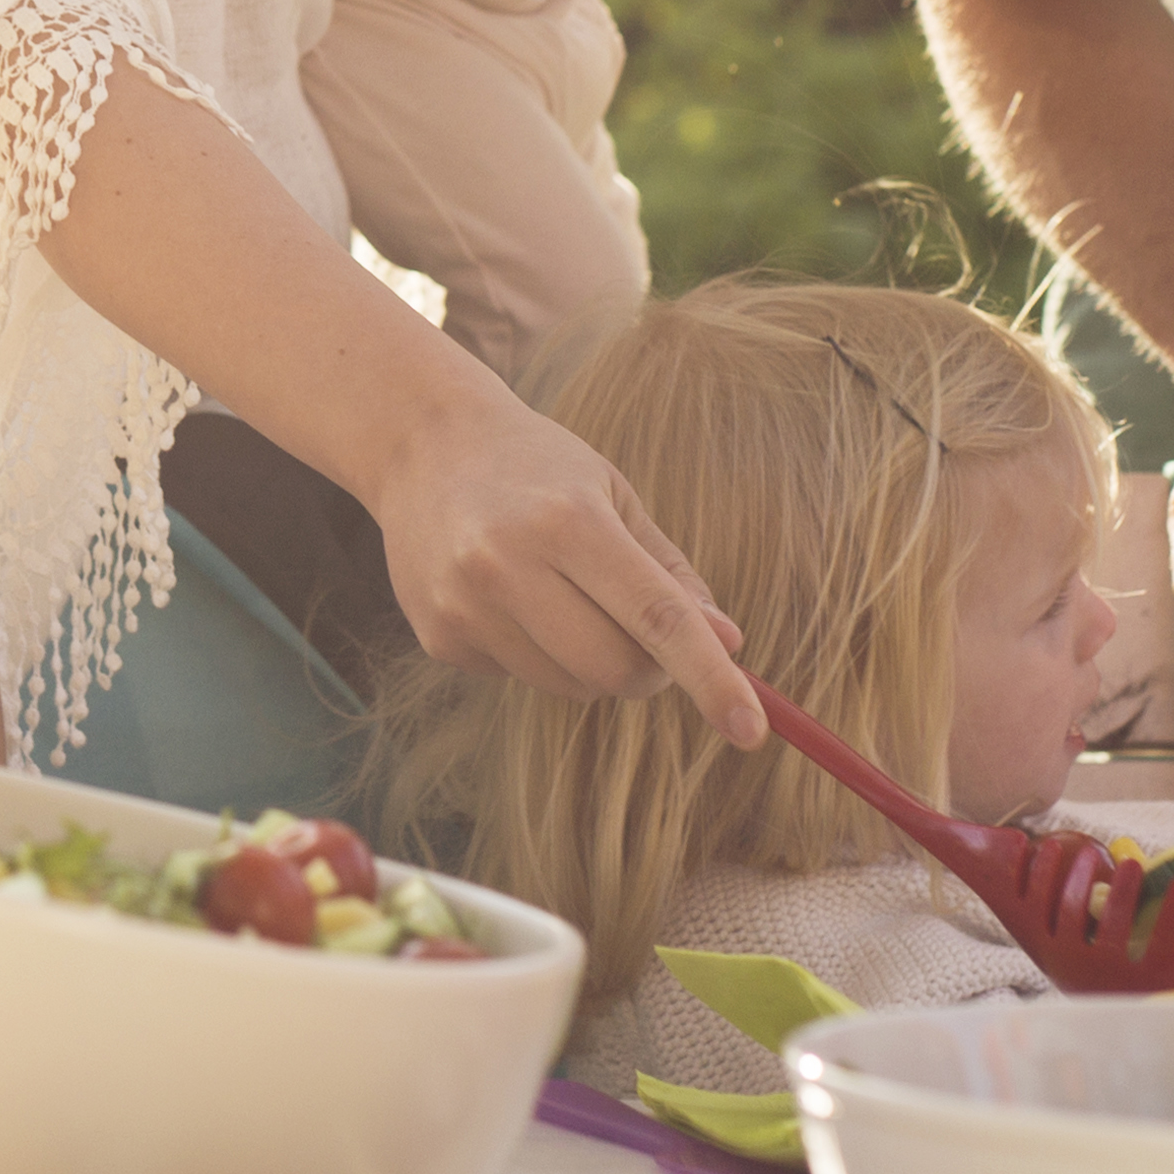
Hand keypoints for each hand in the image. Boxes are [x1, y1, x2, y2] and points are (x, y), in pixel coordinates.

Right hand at [368, 386, 767, 743]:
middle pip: (615, 671)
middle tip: (643, 637)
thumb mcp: (613, 496)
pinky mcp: (439, 636)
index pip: (657, 617)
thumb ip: (669, 574)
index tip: (751, 731)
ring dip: (588, 663)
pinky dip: (534, 654)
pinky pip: (519, 678)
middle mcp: (510, 562)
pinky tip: (505, 596)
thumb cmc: (538, 468)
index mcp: (569, 519)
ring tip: (557, 594)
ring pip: (569, 685)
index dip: (710, 677)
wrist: (422, 443)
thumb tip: (729, 642)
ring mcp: (467, 603)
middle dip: (647, 671)